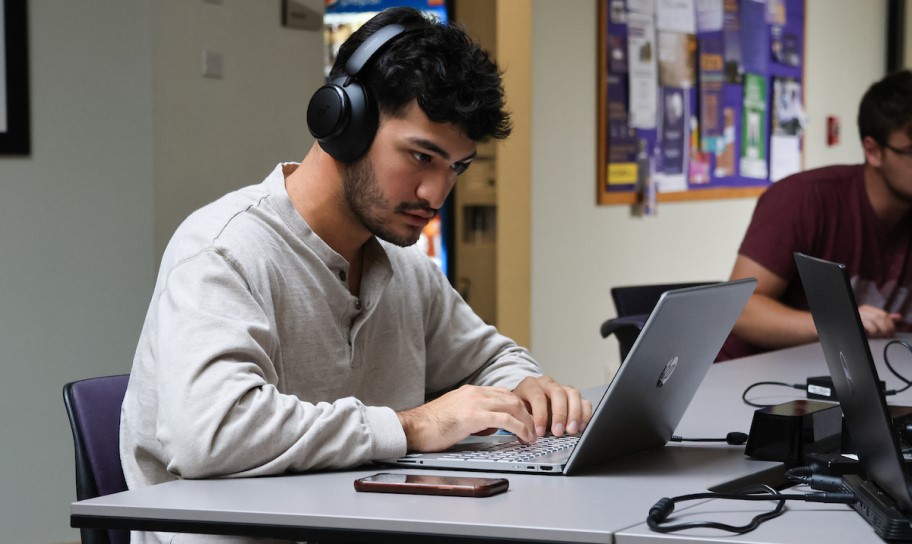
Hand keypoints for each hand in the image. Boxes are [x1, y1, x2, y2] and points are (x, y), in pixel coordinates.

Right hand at [397, 385, 536, 451]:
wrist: (412, 428)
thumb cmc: (430, 426)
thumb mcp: (457, 416)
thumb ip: (475, 417)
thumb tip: (491, 427)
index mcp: (470, 391)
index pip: (503, 393)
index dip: (518, 407)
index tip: (526, 420)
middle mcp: (475, 392)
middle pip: (512, 398)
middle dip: (527, 414)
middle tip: (534, 430)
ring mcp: (474, 402)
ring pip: (512, 406)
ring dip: (526, 422)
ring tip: (532, 436)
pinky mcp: (473, 416)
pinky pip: (504, 420)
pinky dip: (519, 428)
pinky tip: (523, 437)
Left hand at [512, 376, 592, 437]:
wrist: (528, 405)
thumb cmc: (523, 410)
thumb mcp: (518, 414)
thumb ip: (525, 422)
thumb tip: (529, 434)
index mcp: (530, 385)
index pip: (537, 396)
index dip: (540, 415)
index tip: (540, 432)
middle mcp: (548, 383)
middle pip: (558, 393)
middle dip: (559, 414)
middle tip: (558, 432)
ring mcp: (562, 388)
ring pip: (573, 394)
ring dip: (574, 414)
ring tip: (571, 430)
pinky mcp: (574, 397)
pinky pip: (584, 402)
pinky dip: (585, 414)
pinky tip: (580, 427)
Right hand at [857, 304, 900, 337]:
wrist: (840, 329)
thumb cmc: (856, 326)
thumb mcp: (871, 321)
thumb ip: (884, 319)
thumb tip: (898, 317)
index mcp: (866, 309)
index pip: (883, 314)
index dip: (890, 323)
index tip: (892, 331)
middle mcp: (862, 310)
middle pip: (880, 316)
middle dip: (887, 327)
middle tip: (888, 335)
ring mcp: (858, 315)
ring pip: (875, 319)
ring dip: (881, 329)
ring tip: (881, 335)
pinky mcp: (855, 321)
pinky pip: (867, 324)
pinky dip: (873, 330)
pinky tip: (872, 334)